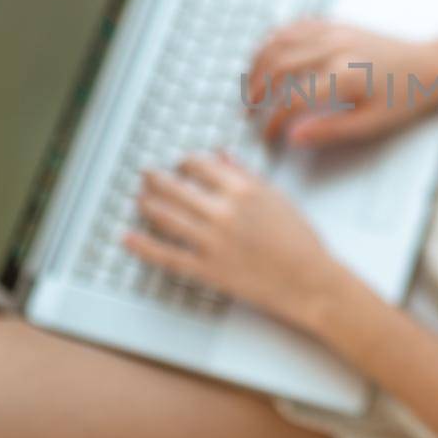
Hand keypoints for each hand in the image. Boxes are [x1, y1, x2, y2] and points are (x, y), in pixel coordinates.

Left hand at [122, 149, 354, 332]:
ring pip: (166, 217)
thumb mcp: (277, 198)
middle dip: (155, 179)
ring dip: (146, 205)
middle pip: (175, 187)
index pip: (199, 165)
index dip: (184, 162)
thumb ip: (246, 175)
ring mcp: (213, 241)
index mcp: (243, 189)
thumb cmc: (300, 241)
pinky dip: (143, 246)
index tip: (179, 164)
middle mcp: (224, 211)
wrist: (310, 282)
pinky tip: (127, 238)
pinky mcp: (208, 269)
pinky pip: (167, 255)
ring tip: (138, 200)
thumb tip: (222, 155)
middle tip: (146, 175)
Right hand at [244, 18, 437, 147]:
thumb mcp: (372, 124)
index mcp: (344, 76)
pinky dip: (274, 40)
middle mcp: (334, 48)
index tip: (268, 137)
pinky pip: (294, 25)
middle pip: (278, 66)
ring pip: (279, 40)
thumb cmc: (404, 98)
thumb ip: (330, 131)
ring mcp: (333, 31)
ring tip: (252, 87)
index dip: (273, 122)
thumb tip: (292, 138)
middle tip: (251, 113)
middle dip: (257, 91)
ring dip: (259, 63)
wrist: (429, 65)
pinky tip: (268, 57)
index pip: (292, 101)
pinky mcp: (335, 23)